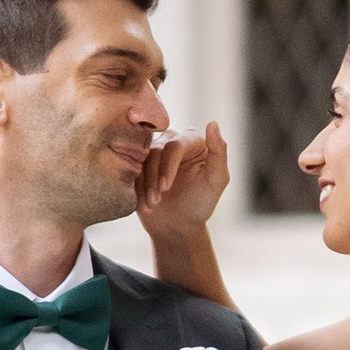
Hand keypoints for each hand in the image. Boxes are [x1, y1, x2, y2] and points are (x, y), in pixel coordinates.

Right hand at [136, 121, 228, 252]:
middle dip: (154, 177)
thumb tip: (213, 123)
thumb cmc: (200, 204)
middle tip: (156, 200)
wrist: (177, 226)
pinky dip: (136, 188)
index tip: (165, 188)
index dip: (168, 166)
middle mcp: (173, 141)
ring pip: (141, 158)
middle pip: (156, 149)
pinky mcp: (139, 165)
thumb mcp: (216, 181)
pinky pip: (130, 168)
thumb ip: (219, 152)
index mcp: (193, 141)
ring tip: (151, 205)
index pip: (175, 145)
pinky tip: (143, 205)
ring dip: (145, 184)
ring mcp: (154, 153)